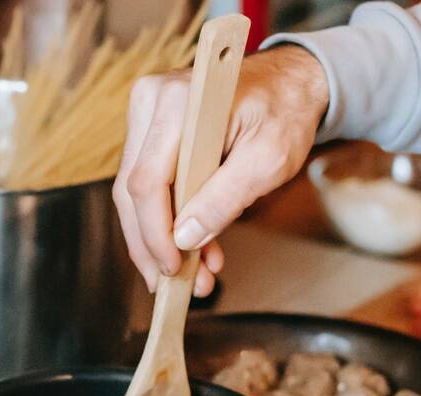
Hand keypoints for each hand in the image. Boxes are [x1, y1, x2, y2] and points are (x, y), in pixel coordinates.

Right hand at [114, 46, 328, 295]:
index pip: (146, 182)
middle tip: (174, 287)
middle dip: (153, 246)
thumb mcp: (268, 161)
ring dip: (160, 240)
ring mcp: (146, 115)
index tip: (173, 269)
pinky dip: (167, 220)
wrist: (288, 83)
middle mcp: (151, 102)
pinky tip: (193, 248)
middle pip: (132, 191)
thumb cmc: (284, 113)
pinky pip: (149, 184)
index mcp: (178, 104)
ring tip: (192, 276)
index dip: (155, 234)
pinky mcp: (150, 131)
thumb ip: (225, 200)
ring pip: (136, 194)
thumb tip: (185, 239)